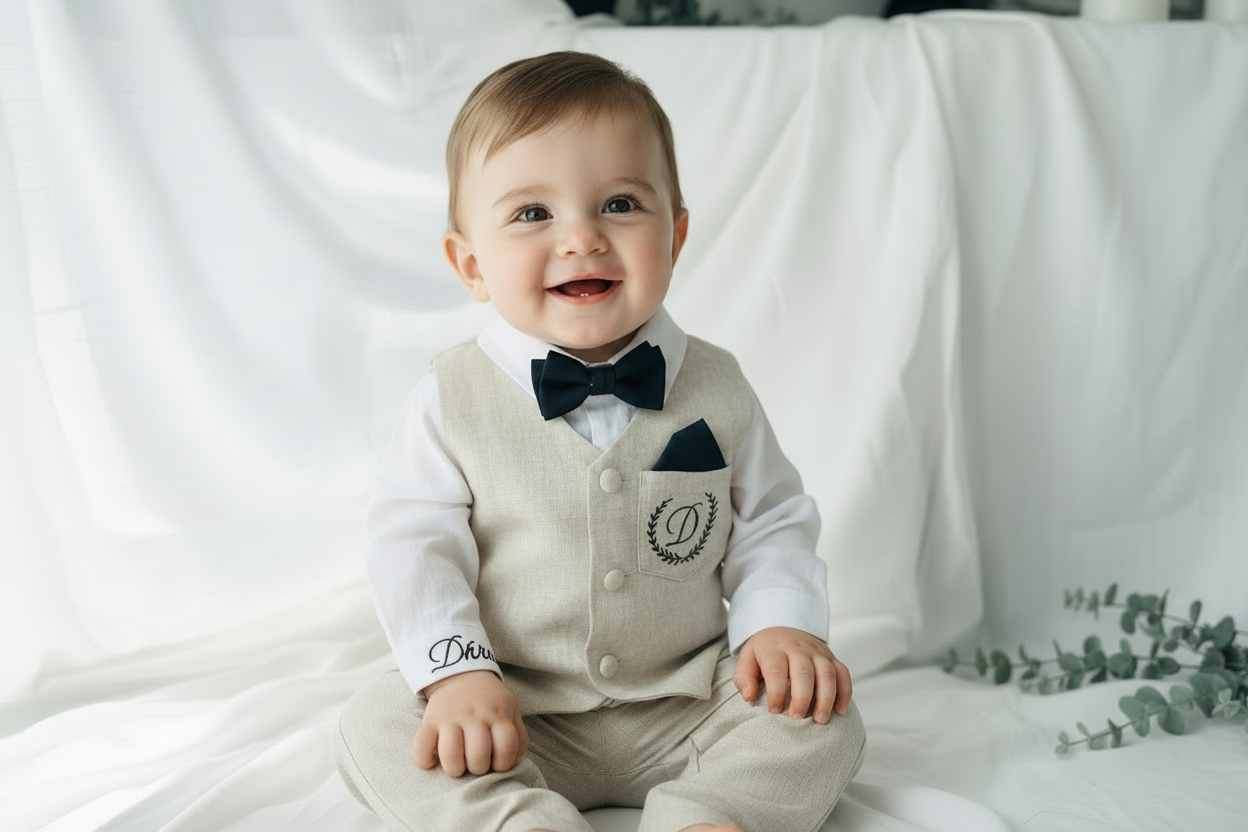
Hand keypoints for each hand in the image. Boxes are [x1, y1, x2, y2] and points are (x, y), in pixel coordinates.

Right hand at [414, 670, 528, 776]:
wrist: (461, 674)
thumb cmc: (490, 700)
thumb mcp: (511, 710)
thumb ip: (519, 735)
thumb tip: (514, 761)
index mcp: (498, 714)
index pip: (506, 747)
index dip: (504, 764)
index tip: (497, 764)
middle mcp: (474, 716)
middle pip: (478, 755)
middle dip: (478, 769)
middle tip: (476, 765)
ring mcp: (450, 718)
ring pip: (450, 755)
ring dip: (455, 769)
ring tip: (457, 766)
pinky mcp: (429, 721)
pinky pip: (421, 746)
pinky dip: (425, 760)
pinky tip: (433, 761)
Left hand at [733, 627, 851, 723]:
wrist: (783, 629)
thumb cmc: (764, 652)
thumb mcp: (747, 659)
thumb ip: (744, 678)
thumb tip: (749, 696)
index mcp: (774, 649)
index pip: (776, 670)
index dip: (776, 693)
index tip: (774, 711)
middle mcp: (798, 648)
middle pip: (804, 672)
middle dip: (802, 697)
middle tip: (797, 717)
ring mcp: (817, 652)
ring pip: (827, 673)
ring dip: (826, 698)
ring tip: (820, 720)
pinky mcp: (831, 658)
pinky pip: (843, 673)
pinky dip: (844, 693)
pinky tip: (840, 711)